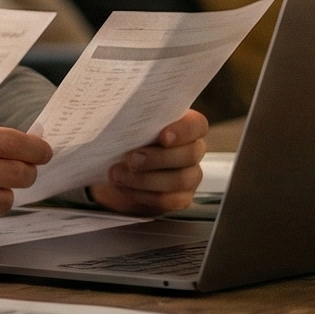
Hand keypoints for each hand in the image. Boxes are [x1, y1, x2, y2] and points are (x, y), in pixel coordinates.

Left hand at [88, 110, 211, 214]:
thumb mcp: (128, 126)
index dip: (183, 131)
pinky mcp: (181, 198)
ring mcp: (190, 176)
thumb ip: (132, 119)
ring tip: (120, 175)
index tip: (163, 136)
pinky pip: (170, 200)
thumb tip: (117, 112)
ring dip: (145, 179)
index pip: (197, 125)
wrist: (118, 169)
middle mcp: (192, 150)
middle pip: (190, 154)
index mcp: (184, 126)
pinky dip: (144, 195)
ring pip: (180, 180)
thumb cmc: (126, 142)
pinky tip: (126, 187)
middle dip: (157, 158)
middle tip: (131, 159)